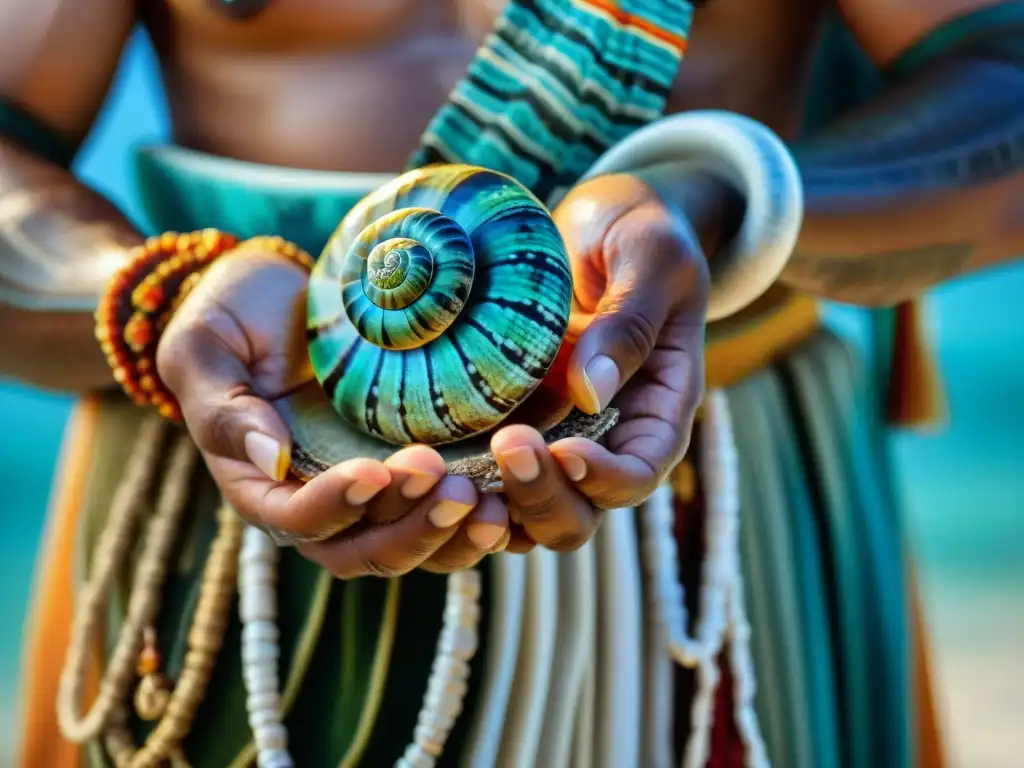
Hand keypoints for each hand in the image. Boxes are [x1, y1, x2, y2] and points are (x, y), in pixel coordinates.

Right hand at [158, 247, 509, 576]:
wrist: (279, 293)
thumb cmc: (231, 315)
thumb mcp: (204, 348)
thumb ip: (224, 407)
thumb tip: (273, 458)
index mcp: (261, 484)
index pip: (296, 520)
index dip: (333, 506)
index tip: (372, 472)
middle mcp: (319, 502)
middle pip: (365, 550)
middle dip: (410, 527)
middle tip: (453, 487)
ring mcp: (371, 492)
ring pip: (413, 545)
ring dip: (451, 534)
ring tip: (490, 502)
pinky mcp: (411, 472)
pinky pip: (444, 512)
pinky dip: (474, 514)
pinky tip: (510, 493)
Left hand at [490, 173, 709, 552]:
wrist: (604, 219)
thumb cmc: (642, 230)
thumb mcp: (652, 258)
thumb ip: (629, 322)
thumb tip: (589, 391)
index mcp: (658, 407)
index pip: (640, 471)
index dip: (606, 478)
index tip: (566, 450)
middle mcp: (606, 433)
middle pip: (581, 510)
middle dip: (543, 496)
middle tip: (507, 445)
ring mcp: (555, 430)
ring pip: (525, 506)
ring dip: (493, 501)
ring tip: (455, 468)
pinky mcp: (511, 414)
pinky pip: (483, 466)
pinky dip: (457, 473)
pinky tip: (424, 451)